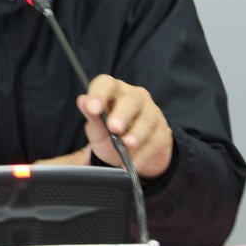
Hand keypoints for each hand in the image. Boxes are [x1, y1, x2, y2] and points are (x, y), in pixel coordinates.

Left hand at [33, 75, 173, 176]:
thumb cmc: (111, 137)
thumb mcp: (97, 131)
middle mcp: (135, 97)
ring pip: (147, 119)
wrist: (133, 158)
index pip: (107, 84)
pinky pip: (155, 140)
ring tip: (127, 147)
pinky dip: (143, 153)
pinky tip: (133, 162)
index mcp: (114, 92)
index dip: (99, 93)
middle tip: (114, 128)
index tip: (92, 108)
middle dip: (122, 113)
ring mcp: (151, 112)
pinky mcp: (163, 131)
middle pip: (132, 99)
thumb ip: (92, 118)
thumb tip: (82, 101)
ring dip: (136, 134)